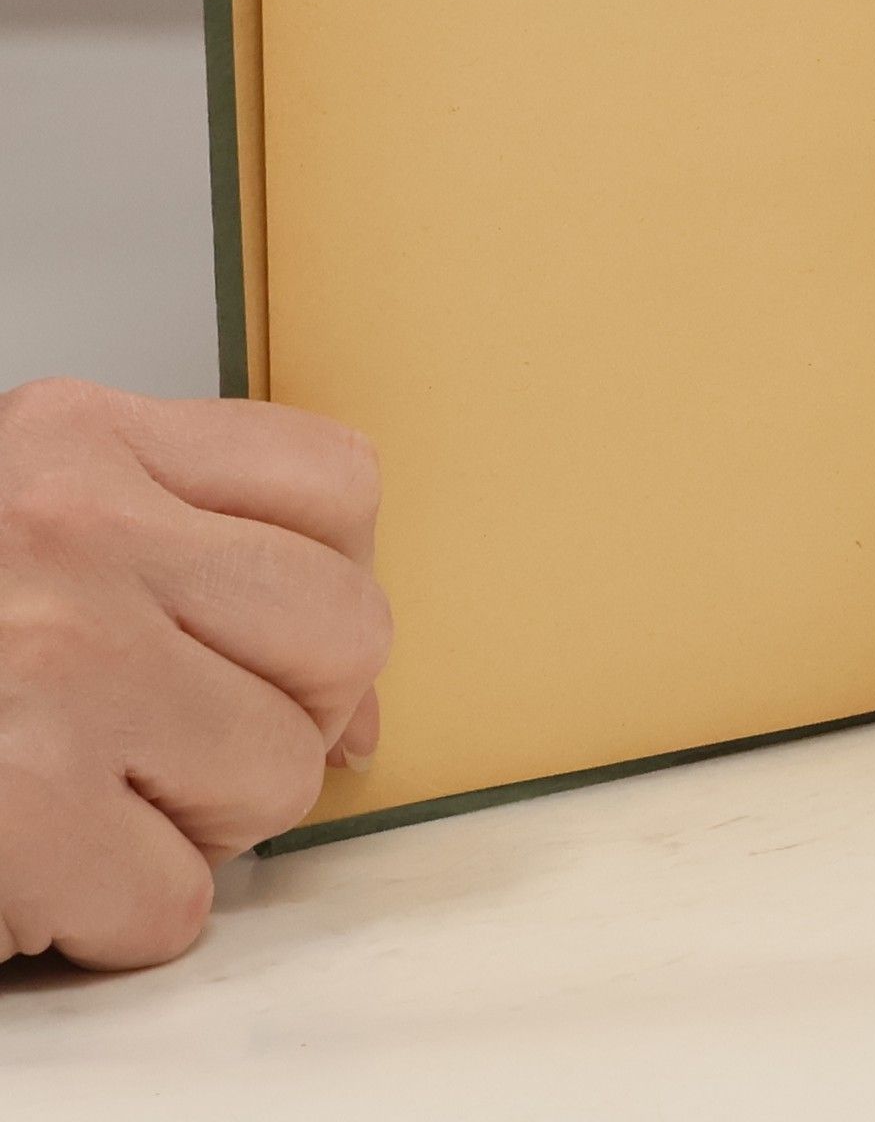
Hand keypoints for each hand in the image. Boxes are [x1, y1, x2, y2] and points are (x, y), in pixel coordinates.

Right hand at [0, 379, 389, 969]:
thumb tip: (357, 718)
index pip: (338, 482)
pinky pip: (178, 898)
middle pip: (343, 633)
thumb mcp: (34, 532)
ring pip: (279, 774)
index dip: (331, 583)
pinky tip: (32, 869)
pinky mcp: (17, 801)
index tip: (275, 642)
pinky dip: (114, 916)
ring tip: (88, 798)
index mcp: (79, 441)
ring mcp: (51, 662)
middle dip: (282, 714)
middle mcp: (73, 529)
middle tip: (177, 739)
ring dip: (196, 824)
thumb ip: (195, 573)